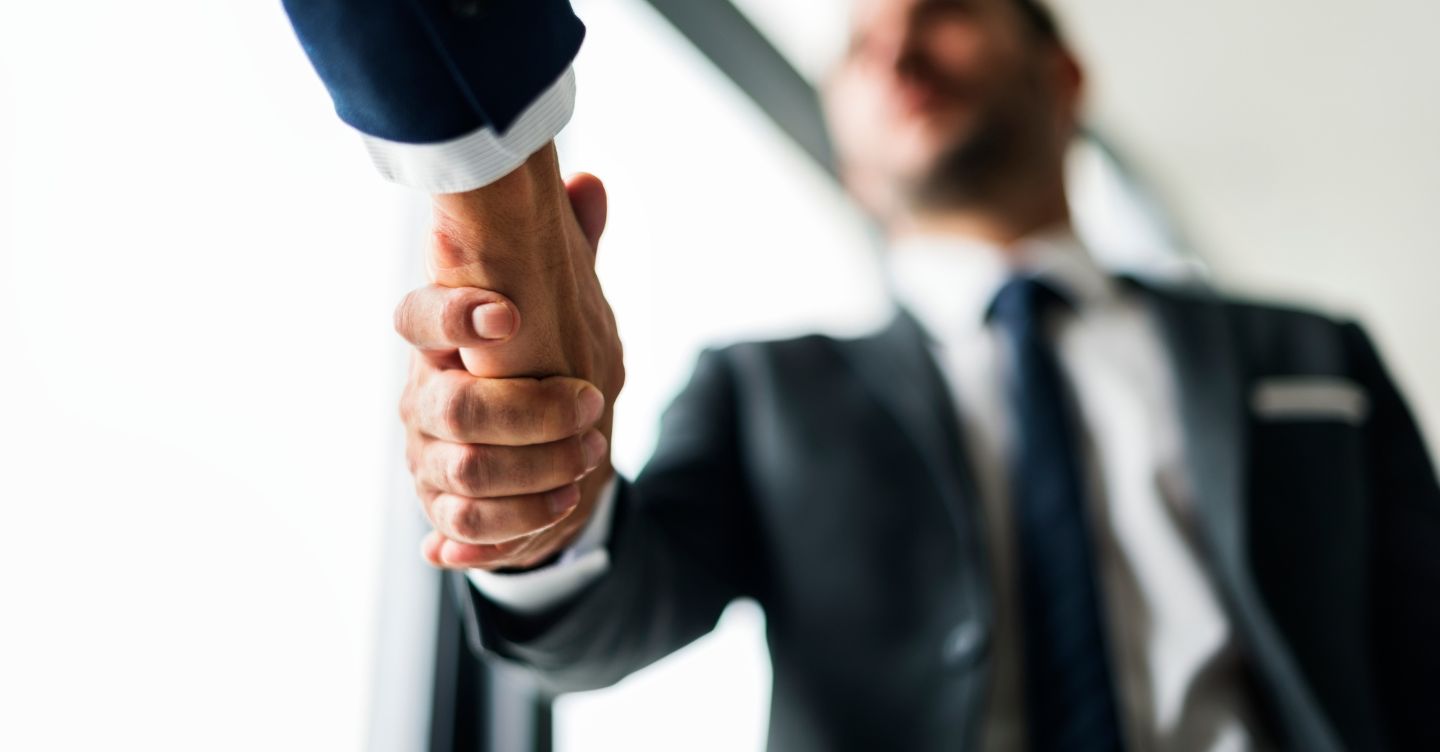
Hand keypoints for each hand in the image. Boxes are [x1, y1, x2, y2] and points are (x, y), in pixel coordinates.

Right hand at [396, 144, 624, 569]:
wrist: (524, 446)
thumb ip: (570, 248)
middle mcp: (422, 397)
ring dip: (535, 473)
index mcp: (440, 340)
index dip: (454, 315)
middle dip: (532, 413)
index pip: (417, 317)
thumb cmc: (538, 359)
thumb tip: (589, 185)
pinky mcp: (441, 508)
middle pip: (454, 408)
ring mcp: (426, 457)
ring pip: (464, 474)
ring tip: (589, 460)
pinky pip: (462, 528)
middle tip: (594, 405)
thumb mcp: (559, 302)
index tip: (510, 315)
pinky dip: (508, 526)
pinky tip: (555, 509)